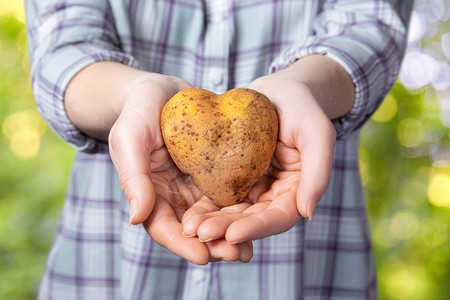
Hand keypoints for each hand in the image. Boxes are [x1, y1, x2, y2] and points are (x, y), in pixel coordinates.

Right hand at [108, 73, 252, 263]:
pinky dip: (238, 210)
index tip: (203, 256)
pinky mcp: (211, 173)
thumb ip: (133, 177)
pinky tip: (257, 218)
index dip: (181, 243)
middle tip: (237, 255)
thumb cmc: (138, 110)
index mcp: (148, 192)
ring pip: (211, 218)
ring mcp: (192, 186)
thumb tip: (137, 219)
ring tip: (249, 248)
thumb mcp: (130, 137)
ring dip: (228, 234)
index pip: (162, 226)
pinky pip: (225, 195)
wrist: (160, 89)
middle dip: (212, 245)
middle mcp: (171, 195)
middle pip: (190, 229)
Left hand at [182, 72, 336, 244]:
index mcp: (296, 190)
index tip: (231, 235)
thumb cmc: (302, 106)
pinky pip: (219, 195)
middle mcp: (274, 194)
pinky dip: (205, 205)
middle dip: (227, 229)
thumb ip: (318, 172)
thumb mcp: (317, 132)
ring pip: (232, 212)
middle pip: (251, 219)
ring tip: (190, 228)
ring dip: (212, 222)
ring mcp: (253, 186)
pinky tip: (188, 212)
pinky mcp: (234, 177)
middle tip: (201, 234)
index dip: (257, 228)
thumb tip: (307, 213)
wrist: (279, 89)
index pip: (278, 217)